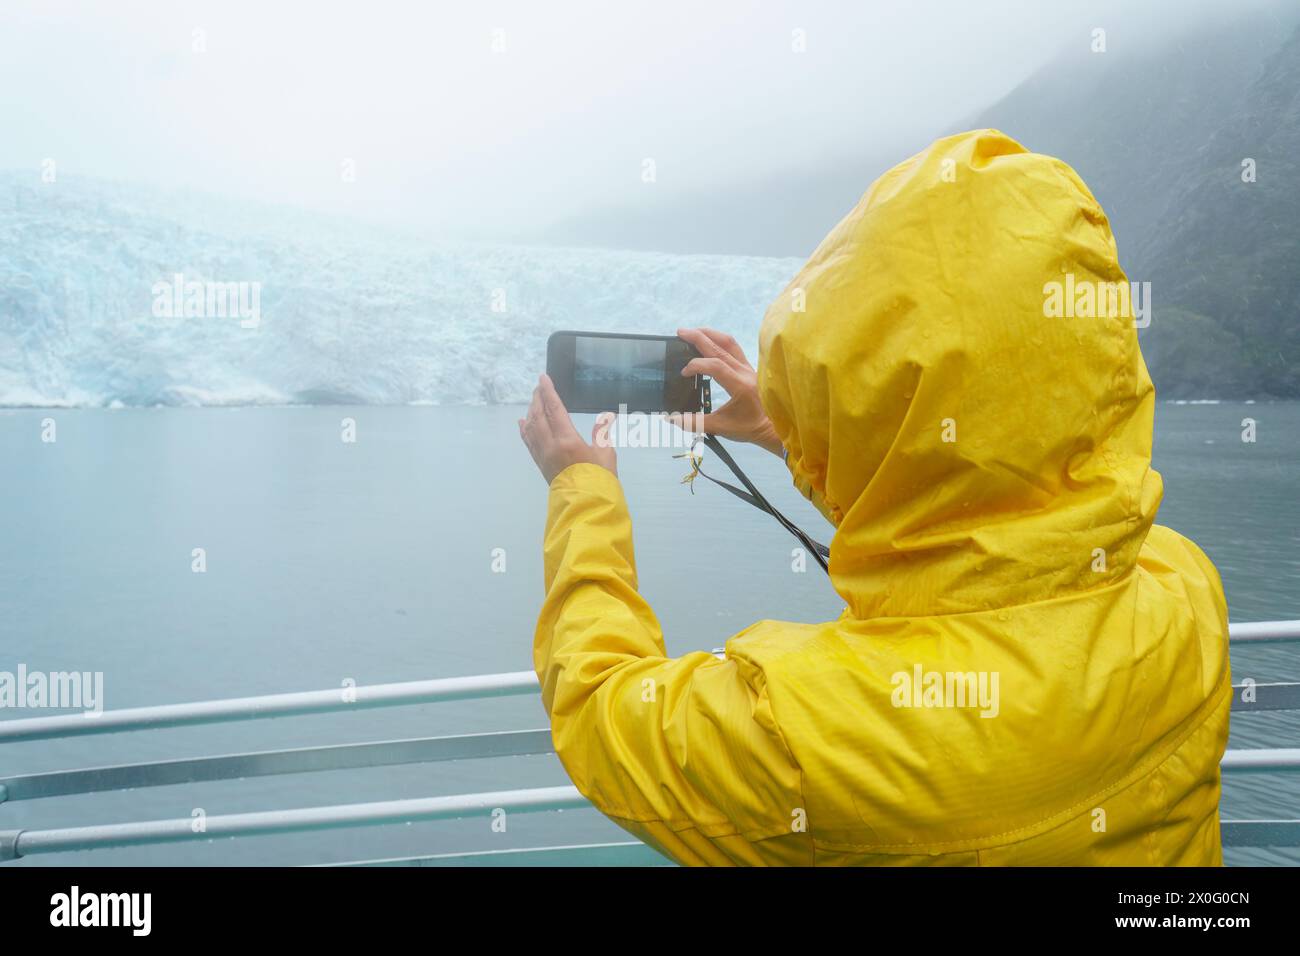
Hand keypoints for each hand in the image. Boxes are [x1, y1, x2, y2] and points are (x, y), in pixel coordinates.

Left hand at [518, 374, 617, 483]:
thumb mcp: (606, 454)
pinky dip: (525, 429)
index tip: (543, 378)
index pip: (554, 409)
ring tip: (533, 400)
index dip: (548, 392)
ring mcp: (543, 455)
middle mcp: (551, 445)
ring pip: (532, 427)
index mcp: (568, 439)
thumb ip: (602, 433)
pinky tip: (523, 422)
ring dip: (532, 411)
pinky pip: (529, 442)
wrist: (586, 505)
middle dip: (538, 398)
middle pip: (540, 415)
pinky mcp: (540, 464)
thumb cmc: (600, 480)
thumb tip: (606, 418)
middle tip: (539, 386)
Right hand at [669, 327, 783, 457]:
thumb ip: (696, 423)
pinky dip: (719, 341)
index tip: (684, 373)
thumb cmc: (750, 428)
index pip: (715, 366)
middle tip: (680, 332)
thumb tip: (672, 419)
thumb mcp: (722, 428)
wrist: (773, 427)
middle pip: (720, 347)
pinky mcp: (749, 369)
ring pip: (729, 343)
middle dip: (698, 337)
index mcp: (740, 386)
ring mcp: (748, 368)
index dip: (696, 366)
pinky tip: (710, 342)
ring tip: (694, 332)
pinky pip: (734, 348)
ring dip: (711, 334)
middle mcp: (745, 372)